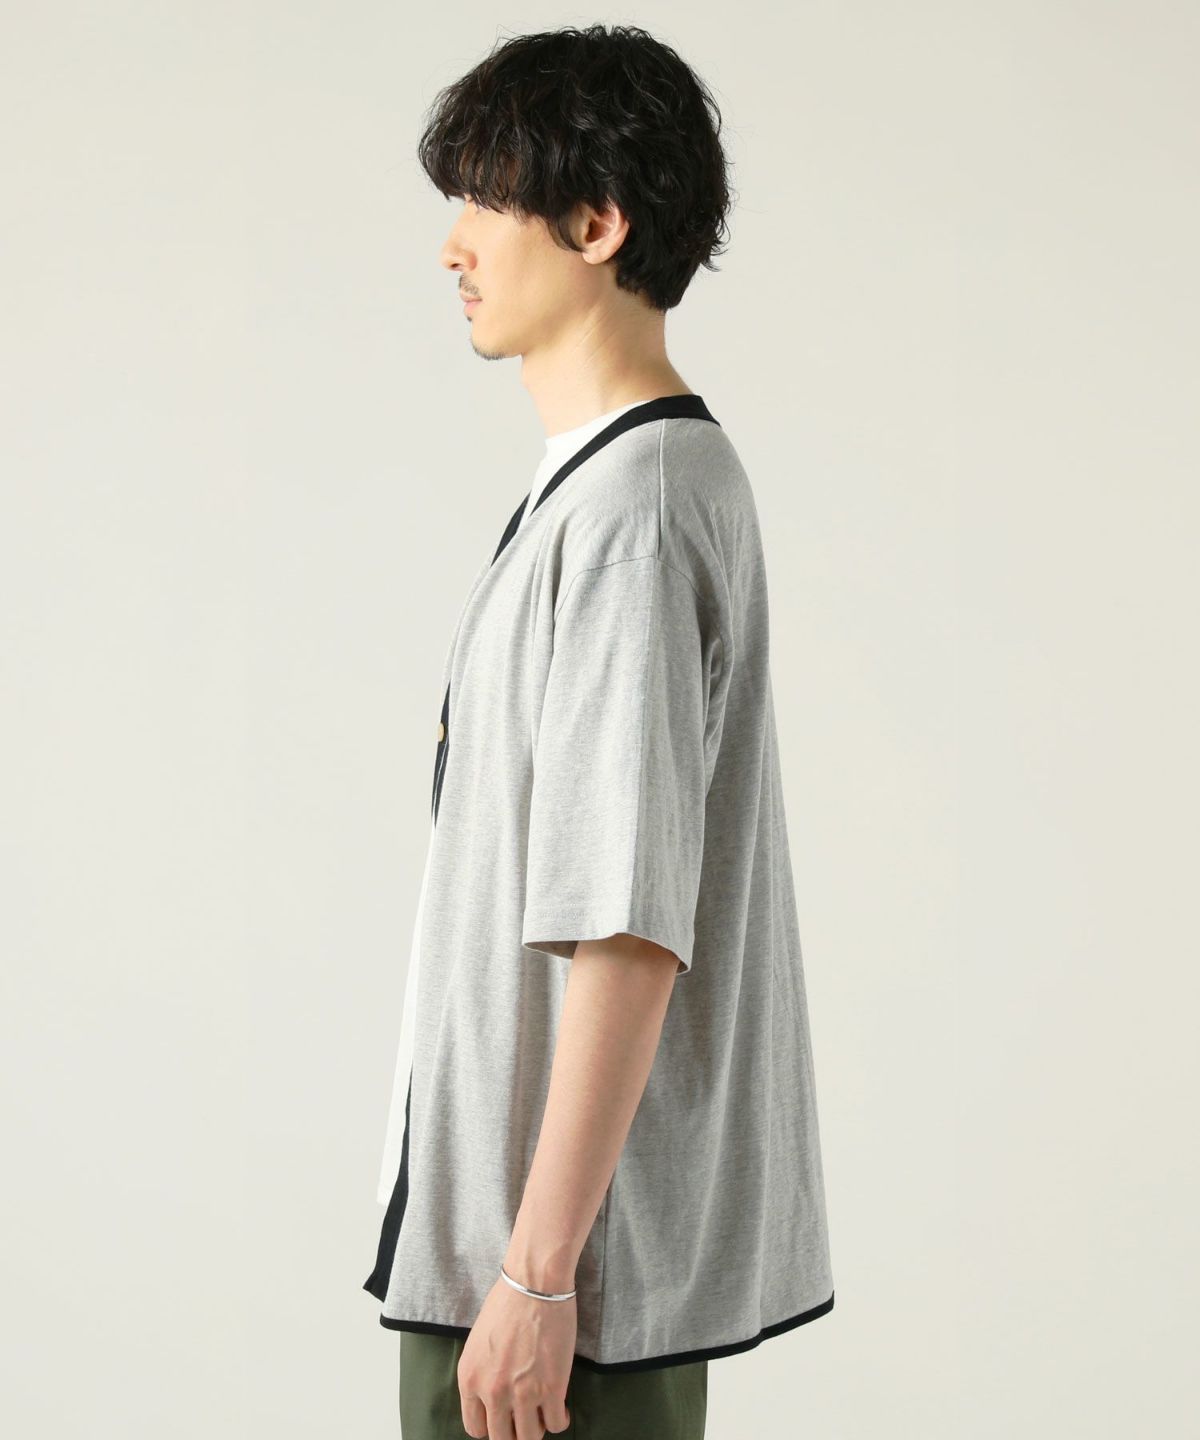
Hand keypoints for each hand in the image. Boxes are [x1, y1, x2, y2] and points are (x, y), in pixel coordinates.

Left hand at [457, 1270, 575, 1437]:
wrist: (535, 1283)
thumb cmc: (507, 1303)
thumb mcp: (478, 1343)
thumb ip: (481, 1375)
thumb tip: (491, 1399)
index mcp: (469, 1379)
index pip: (475, 1428)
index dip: (492, 1426)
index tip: (503, 1418)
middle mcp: (492, 1392)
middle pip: (502, 1439)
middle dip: (514, 1432)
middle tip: (525, 1418)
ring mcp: (523, 1394)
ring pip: (530, 1438)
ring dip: (537, 1428)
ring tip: (542, 1411)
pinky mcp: (552, 1389)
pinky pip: (556, 1425)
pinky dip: (559, 1420)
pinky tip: (559, 1406)